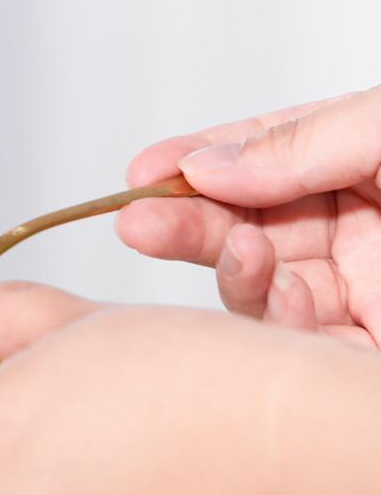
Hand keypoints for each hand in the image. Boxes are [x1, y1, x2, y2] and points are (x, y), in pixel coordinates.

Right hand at [117, 85, 380, 346]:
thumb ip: (302, 142)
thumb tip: (204, 165)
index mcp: (359, 165)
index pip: (258, 160)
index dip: (196, 163)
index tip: (143, 171)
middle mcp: (357, 230)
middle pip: (242, 226)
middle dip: (185, 223)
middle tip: (137, 224)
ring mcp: (360, 292)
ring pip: (259, 287)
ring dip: (232, 271)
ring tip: (241, 251)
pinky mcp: (363, 352)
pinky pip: (298, 345)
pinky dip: (277, 323)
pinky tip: (288, 294)